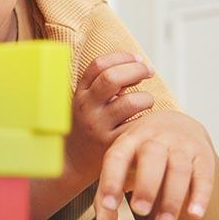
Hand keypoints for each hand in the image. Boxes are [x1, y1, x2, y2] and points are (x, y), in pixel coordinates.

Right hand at [66, 53, 154, 182]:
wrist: (70, 162)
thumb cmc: (84, 127)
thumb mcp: (84, 102)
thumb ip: (102, 84)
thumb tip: (135, 64)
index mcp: (79, 93)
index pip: (98, 65)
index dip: (122, 57)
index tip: (137, 59)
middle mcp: (86, 108)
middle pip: (112, 78)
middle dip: (136, 70)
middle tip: (148, 73)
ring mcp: (98, 127)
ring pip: (130, 102)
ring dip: (146, 98)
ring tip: (146, 102)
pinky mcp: (111, 144)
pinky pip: (137, 126)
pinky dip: (147, 121)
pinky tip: (146, 122)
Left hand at [94, 111, 214, 219]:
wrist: (175, 124)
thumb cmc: (139, 154)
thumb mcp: (120, 165)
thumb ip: (108, 195)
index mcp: (128, 141)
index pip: (117, 157)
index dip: (111, 180)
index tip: (108, 205)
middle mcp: (155, 139)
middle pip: (151, 158)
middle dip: (146, 185)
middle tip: (139, 211)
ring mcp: (181, 146)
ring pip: (179, 168)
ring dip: (172, 197)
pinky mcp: (203, 156)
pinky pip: (204, 175)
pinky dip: (201, 195)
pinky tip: (195, 214)